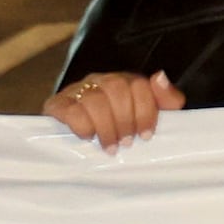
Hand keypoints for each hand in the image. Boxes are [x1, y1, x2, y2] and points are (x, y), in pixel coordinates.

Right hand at [46, 70, 180, 150]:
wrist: (78, 135)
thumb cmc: (121, 127)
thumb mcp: (151, 115)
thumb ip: (166, 98)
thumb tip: (160, 76)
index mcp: (125, 81)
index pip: (138, 84)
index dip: (145, 112)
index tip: (146, 136)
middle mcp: (101, 80)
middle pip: (115, 89)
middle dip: (125, 120)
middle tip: (127, 143)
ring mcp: (78, 89)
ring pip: (94, 99)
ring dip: (106, 126)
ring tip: (110, 147)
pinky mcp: (57, 103)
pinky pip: (69, 109)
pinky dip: (81, 125)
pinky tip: (88, 137)